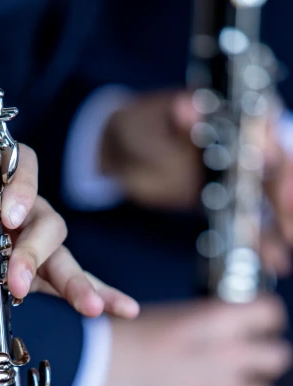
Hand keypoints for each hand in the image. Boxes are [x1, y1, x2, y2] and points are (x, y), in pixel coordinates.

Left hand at [0, 146, 138, 318]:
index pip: (16, 167)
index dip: (20, 187)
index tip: (8, 218)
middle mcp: (8, 211)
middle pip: (43, 217)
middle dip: (36, 250)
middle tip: (16, 280)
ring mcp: (20, 246)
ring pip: (60, 254)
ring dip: (76, 280)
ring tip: (92, 308)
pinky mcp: (25, 279)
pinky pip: (66, 284)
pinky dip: (96, 293)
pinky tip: (120, 308)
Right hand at [87, 296, 290, 385]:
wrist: (87, 366)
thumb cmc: (114, 339)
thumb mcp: (161, 319)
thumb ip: (193, 329)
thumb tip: (200, 338)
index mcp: (212, 319)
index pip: (269, 314)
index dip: (265, 323)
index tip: (257, 330)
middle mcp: (223, 352)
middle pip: (277, 357)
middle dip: (263, 363)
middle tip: (247, 366)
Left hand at [101, 89, 292, 275]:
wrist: (123, 154)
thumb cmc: (141, 126)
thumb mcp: (154, 118)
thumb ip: (173, 117)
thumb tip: (186, 110)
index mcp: (233, 114)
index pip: (262, 127)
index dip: (271, 146)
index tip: (269, 164)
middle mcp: (245, 144)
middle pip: (276, 167)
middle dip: (284, 192)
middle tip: (286, 217)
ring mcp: (239, 177)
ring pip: (269, 200)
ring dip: (280, 223)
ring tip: (285, 245)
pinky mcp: (228, 204)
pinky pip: (250, 224)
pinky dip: (262, 242)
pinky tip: (273, 260)